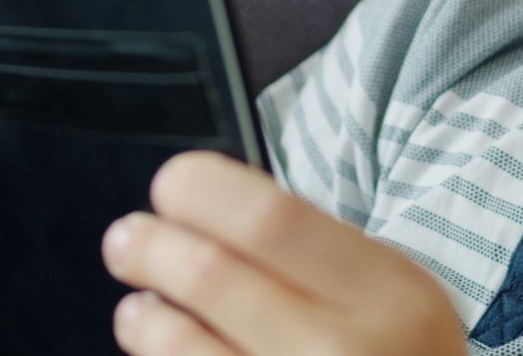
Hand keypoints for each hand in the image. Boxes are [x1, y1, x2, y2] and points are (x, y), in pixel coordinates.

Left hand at [100, 151, 467, 355]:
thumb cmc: (395, 352)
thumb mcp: (388, 291)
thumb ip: (313, 251)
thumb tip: (201, 204)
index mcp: (386, 292)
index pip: (270, 218)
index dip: (202, 190)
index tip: (173, 183)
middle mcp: (342, 351)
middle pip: (211, 275)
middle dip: (152, 247)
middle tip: (127, 239)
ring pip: (179, 344)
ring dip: (143, 318)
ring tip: (139, 309)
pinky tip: (165, 348)